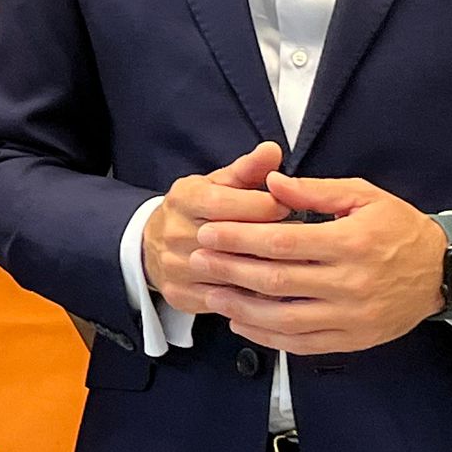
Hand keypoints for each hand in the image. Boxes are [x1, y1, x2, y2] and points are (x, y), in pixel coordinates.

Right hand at [141, 141, 287, 314]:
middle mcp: (176, 234)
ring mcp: (176, 267)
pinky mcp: (181, 295)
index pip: (231, 204)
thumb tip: (272, 151)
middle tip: (300, 239)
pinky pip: (226, 301)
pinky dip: (253, 298)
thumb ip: (247, 169)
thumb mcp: (214, 184)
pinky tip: (274, 291)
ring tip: (293, 264)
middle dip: (272, 239)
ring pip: (232, 274)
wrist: (151, 246)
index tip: (290, 207)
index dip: (268, 205)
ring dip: (267, 271)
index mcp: (185, 199)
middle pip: (234, 240)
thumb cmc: (193, 211)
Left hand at [189, 171, 447, 354]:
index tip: (209, 233)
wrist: (443, 273)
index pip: (283, 242)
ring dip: (241, 308)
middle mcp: (350, 283)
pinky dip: (269, 336)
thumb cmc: (398, 227)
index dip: (240, 238)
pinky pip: (303, 343)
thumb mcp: (363, 195)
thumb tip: (271, 181)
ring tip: (211, 294)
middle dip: (230, 271)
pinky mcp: (353, 339)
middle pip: (277, 280)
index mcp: (350, 243)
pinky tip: (243, 324)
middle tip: (196, 261)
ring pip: (285, 318)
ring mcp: (351, 316)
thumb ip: (315, 190)